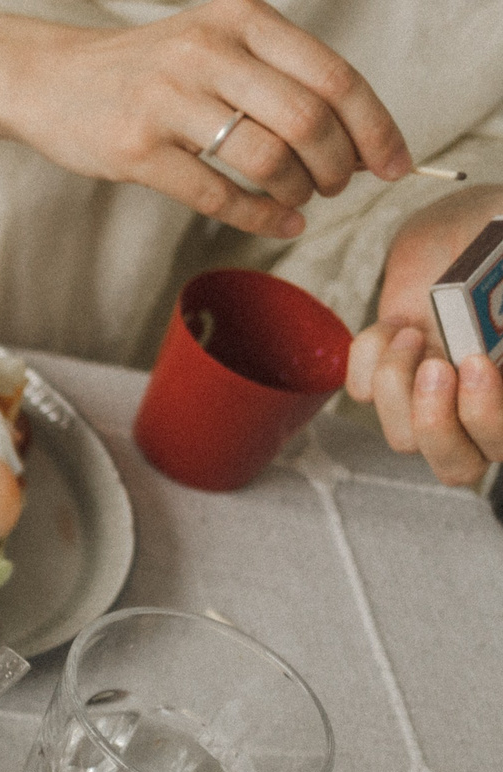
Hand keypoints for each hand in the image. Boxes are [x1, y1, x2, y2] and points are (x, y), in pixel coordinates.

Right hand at [10, 0, 408, 239]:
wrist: (51, 79)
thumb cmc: (145, 69)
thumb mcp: (215, 41)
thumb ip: (278, 73)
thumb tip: (355, 134)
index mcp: (240, 18)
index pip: (333, 75)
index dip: (374, 126)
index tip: (394, 164)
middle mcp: (208, 52)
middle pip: (309, 118)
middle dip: (339, 164)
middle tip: (340, 184)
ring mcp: (169, 101)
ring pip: (268, 157)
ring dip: (300, 189)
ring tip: (301, 198)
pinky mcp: (136, 150)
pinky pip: (217, 193)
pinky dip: (260, 215)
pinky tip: (278, 221)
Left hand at [345, 188, 502, 485]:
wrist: (465, 227)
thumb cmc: (500, 242)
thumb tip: (502, 328)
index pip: (501, 443)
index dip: (488, 419)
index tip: (476, 363)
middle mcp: (477, 407)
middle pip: (456, 467)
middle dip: (437, 423)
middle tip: (436, 367)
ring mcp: (429, 396)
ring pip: (401, 438)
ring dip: (397, 385)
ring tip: (411, 332)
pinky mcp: (385, 376)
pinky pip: (360, 395)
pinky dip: (368, 359)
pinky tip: (394, 325)